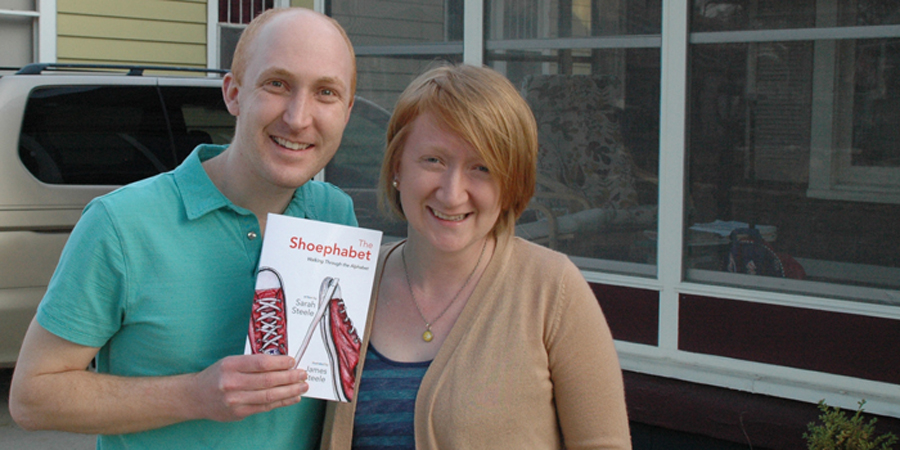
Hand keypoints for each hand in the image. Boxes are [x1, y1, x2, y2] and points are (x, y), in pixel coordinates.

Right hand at [189, 354, 307, 421]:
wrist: (195, 397)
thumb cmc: (217, 376)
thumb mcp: (230, 362)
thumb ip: (252, 362)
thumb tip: (282, 363)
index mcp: (230, 365)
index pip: (260, 363)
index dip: (280, 362)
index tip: (293, 361)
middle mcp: (232, 383)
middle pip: (268, 380)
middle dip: (289, 377)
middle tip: (303, 374)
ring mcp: (235, 400)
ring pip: (269, 396)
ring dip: (290, 391)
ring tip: (302, 386)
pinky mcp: (239, 413)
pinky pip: (265, 407)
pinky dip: (282, 402)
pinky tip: (293, 398)